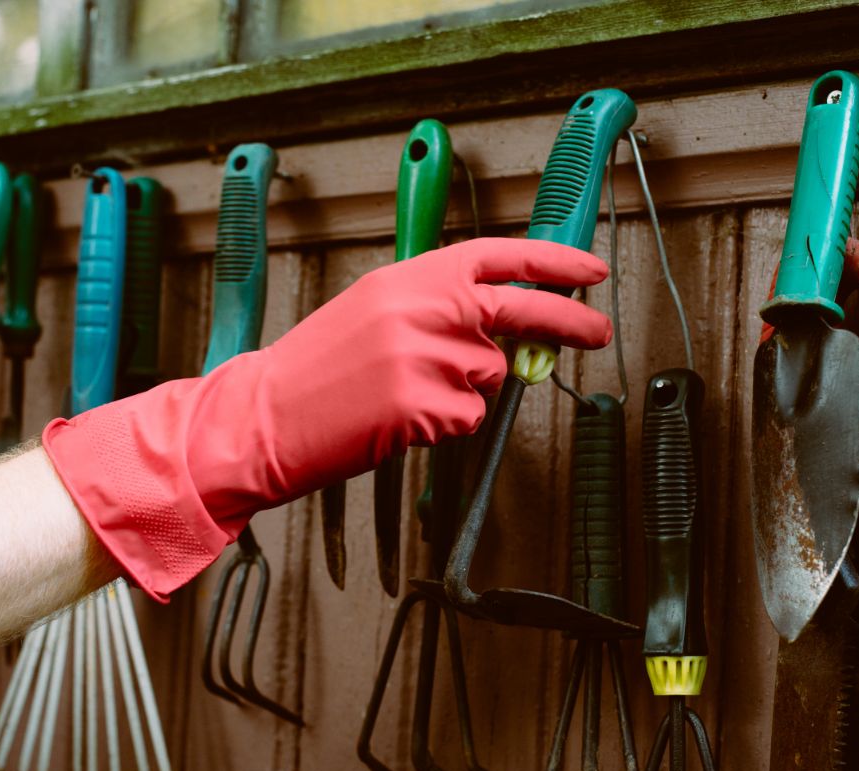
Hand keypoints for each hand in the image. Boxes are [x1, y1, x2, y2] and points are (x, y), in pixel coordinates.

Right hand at [44, 238, 610, 598]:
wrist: (262, 415)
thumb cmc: (314, 369)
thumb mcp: (373, 311)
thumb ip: (438, 308)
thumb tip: (502, 326)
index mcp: (409, 277)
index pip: (498, 256)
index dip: (552, 261)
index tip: (588, 271)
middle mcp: (422, 308)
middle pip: (520, 310)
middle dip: (568, 322)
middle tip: (597, 331)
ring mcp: (424, 356)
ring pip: (489, 377)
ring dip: (464, 392)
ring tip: (404, 394)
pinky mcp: (421, 405)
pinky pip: (468, 418)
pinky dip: (444, 426)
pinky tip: (399, 419)